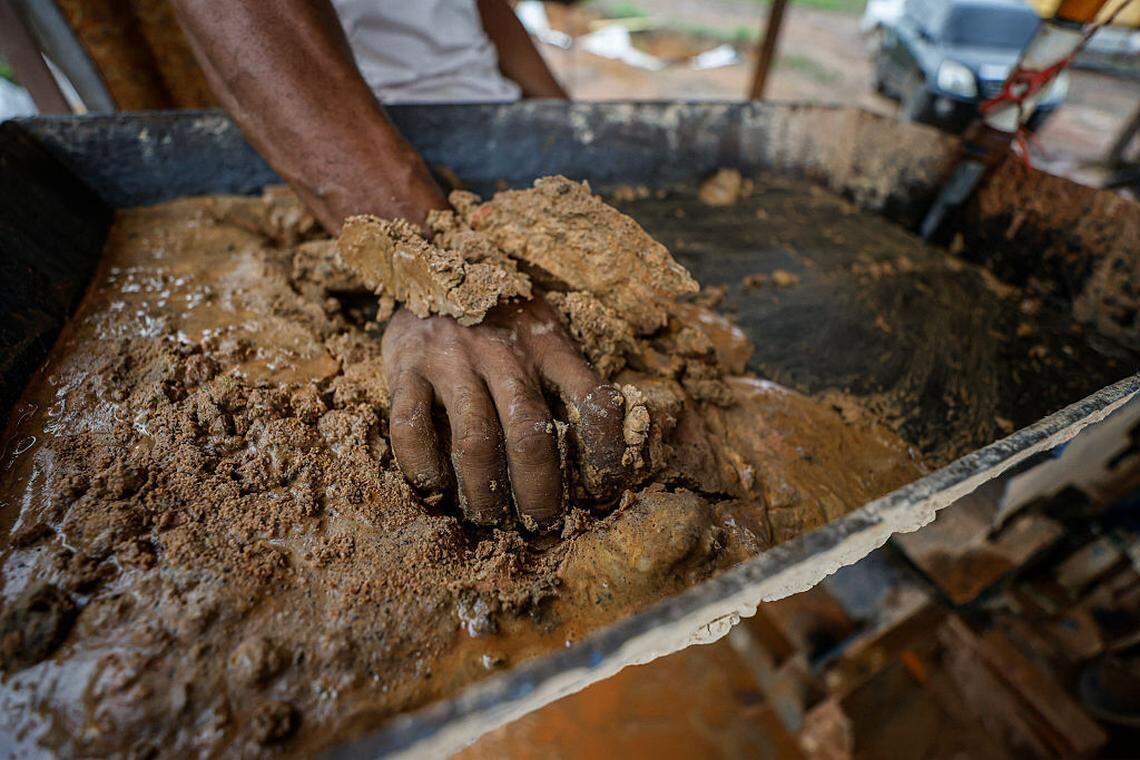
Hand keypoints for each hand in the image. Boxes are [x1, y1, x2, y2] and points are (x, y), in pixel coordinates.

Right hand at [382, 296, 627, 529]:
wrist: (435, 260)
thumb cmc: (503, 316)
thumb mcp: (547, 333)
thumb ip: (567, 380)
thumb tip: (597, 455)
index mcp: (550, 344)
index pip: (593, 400)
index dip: (607, 453)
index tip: (604, 490)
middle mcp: (504, 350)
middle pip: (530, 435)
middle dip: (540, 493)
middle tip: (542, 524)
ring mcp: (452, 357)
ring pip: (474, 441)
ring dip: (485, 493)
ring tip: (491, 519)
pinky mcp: (407, 365)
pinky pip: (411, 428)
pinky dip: (424, 469)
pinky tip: (436, 489)